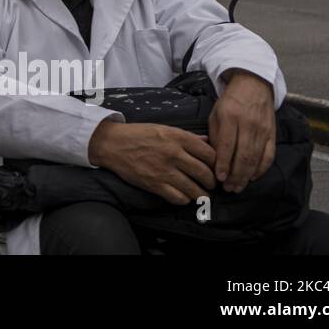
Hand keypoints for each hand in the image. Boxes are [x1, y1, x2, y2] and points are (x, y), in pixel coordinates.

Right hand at [88, 120, 217, 204]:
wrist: (112, 144)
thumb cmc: (138, 134)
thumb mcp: (163, 129)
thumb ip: (186, 136)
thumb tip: (207, 140)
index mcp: (177, 137)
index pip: (209, 154)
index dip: (216, 163)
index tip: (215, 167)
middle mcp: (173, 154)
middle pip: (205, 173)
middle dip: (211, 182)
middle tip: (210, 184)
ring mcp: (164, 170)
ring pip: (194, 189)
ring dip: (201, 194)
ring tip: (200, 193)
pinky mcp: (155, 184)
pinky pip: (178, 198)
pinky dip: (184, 200)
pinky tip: (183, 196)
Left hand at [210, 71, 275, 192]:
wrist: (253, 85)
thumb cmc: (230, 102)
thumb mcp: (216, 114)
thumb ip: (215, 135)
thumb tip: (214, 159)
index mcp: (230, 116)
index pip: (227, 145)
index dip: (223, 164)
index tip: (219, 178)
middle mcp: (248, 124)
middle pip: (243, 155)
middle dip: (236, 175)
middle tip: (229, 188)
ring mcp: (262, 129)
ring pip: (256, 158)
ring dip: (247, 176)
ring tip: (238, 187)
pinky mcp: (272, 133)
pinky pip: (269, 155)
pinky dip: (261, 169)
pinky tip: (253, 177)